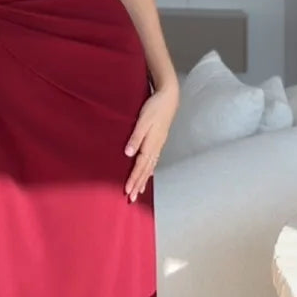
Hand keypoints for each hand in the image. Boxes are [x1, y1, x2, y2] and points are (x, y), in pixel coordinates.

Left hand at [123, 84, 178, 200]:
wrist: (169, 98)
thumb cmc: (154, 108)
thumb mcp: (143, 120)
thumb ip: (136, 137)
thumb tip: (128, 154)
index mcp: (151, 144)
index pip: (140, 166)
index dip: (134, 179)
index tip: (128, 191)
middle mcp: (156, 148)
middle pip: (146, 170)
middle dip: (138, 184)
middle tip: (131, 198)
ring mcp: (159, 145)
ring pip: (150, 167)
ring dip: (143, 180)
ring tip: (138, 192)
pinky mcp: (159, 142)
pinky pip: (154, 161)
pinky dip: (150, 171)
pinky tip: (149, 175)